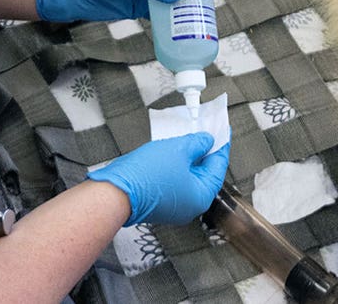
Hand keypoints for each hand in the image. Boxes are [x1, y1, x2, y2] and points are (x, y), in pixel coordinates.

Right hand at [87, 133, 229, 225]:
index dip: (220, 145)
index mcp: (201, 196)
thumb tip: (206, 141)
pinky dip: (174, 166)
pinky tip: (169, 151)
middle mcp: (190, 205)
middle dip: (203, 151)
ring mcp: (173, 205)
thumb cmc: (146, 176)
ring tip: (185, 137)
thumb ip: (197, 143)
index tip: (222, 132)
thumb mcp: (178, 149)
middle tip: (203, 131)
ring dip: (187, 157)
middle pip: (203, 173)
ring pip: (187, 176)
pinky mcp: (159, 202)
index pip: (218, 166)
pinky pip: (173, 180)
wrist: (115, 191)